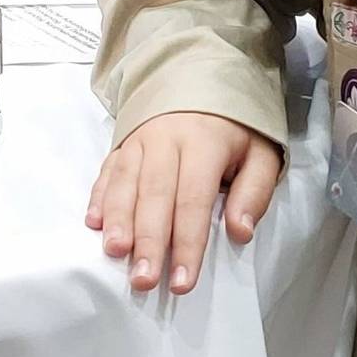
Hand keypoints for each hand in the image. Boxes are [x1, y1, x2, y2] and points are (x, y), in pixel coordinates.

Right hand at [85, 111, 281, 293]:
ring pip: (125, 183)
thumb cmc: (236, 127)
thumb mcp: (262, 153)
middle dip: (148, 240)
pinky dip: (99, 197)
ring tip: (115, 253)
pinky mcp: (123, 142)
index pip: (194, 200)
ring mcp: (140, 139)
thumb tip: (239, 232)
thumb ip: (254, 193)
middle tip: (143, 279)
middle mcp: (167, 139)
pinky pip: (107, 170)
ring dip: (118, 220)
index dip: (187, 243)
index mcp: (205, 143)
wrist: (204, 75)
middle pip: (154, 195)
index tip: (182, 281)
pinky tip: (94, 223)